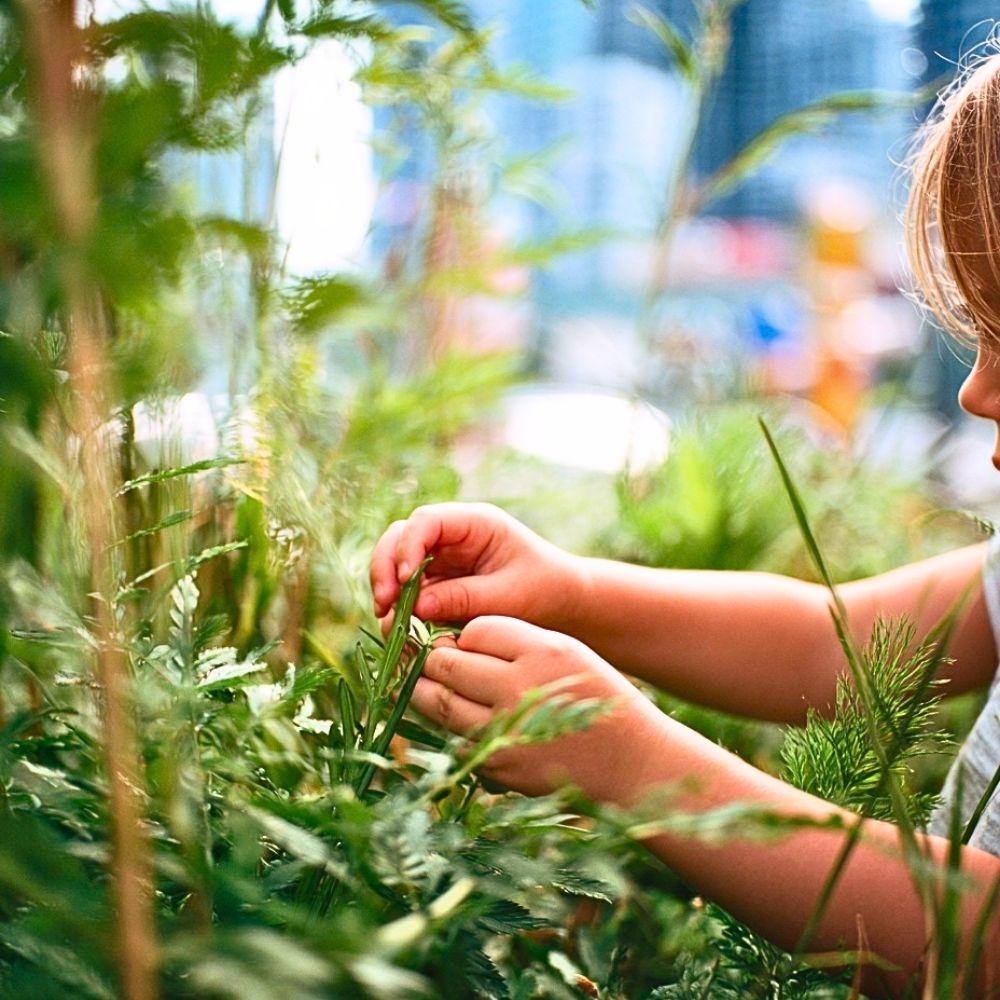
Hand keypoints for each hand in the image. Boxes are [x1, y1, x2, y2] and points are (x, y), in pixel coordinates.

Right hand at [370, 502, 582, 630]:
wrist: (564, 602)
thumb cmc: (545, 589)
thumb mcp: (510, 596)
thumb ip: (465, 598)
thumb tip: (418, 606)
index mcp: (475, 523)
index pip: (426, 521)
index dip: (407, 547)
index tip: (403, 580)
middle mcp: (452, 535)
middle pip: (400, 536)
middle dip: (385, 567)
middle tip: (384, 605)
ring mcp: (442, 557)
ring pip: (395, 561)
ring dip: (386, 588)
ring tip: (387, 621)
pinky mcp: (438, 581)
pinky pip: (407, 588)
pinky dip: (398, 606)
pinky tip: (399, 629)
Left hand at [408, 615, 666, 802]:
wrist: (631, 762)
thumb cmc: (595, 697)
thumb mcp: (566, 651)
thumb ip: (515, 641)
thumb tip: (455, 642)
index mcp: (542, 652)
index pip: (476, 630)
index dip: (467, 635)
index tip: (468, 642)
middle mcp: (519, 688)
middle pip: (447, 663)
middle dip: (436, 658)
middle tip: (436, 658)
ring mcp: (505, 731)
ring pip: (436, 701)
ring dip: (426, 689)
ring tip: (428, 681)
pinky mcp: (497, 766)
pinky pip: (452, 736)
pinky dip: (445, 723)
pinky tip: (453, 715)